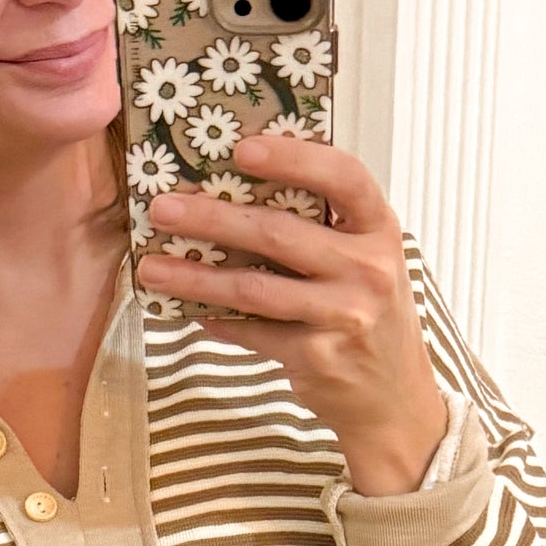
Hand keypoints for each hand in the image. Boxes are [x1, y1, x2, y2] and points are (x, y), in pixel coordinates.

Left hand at [144, 138, 449, 498]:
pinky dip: (216, 320)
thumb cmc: (369, 312)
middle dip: (212, 218)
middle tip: (162, 209)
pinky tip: (188, 312)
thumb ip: (324, 224)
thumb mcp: (365, 258)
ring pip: (253, 288)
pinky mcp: (317, 356)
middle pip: (278, 233)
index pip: (344, 176)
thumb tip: (238, 185)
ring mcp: (344, 316)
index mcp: (379, 229)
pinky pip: (252, 332)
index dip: (294, 158)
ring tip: (151, 267)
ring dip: (195, 277)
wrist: (394, 397)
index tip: (242, 148)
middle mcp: (368, 269)